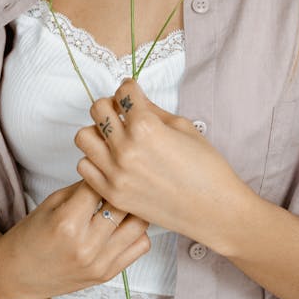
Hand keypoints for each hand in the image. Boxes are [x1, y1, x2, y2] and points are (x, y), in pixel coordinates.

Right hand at [0, 178, 150, 298]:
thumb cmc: (31, 235)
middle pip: (123, 204)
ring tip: (123, 203)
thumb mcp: (51, 203)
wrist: (17, 274)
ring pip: (139, 225)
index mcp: (67, 223)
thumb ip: (82, 188)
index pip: (100, 185)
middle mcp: (86, 246)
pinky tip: (123, 225)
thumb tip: (109, 172)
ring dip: (133, 210)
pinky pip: (141, 246)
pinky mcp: (107, 274)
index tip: (104, 167)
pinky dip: (136, 232)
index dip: (102, 173)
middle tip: (120, 181)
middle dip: (122, 188)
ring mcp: (99, 263)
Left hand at [74, 78, 252, 255]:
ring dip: (98, 131)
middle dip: (110, 105)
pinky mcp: (113, 194)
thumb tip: (134, 98)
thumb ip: (153, 110)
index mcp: (146, 127)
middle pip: (97, 109)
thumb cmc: (206, 167)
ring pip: (84, 137)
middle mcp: (125, 149)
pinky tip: (112, 160)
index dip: (130, 88)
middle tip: (122, 112)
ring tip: (114, 137)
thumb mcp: (183, 127)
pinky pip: (84, 167)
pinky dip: (94, 159)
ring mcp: (116, 174)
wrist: (215, 210)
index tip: (133, 92)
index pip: (122, 92)